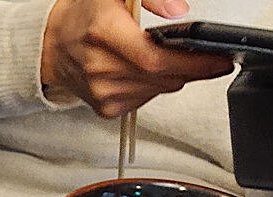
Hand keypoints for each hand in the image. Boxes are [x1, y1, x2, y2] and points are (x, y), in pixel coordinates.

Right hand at [40, 0, 233, 116]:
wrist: (51, 45)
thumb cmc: (84, 15)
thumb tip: (179, 11)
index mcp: (103, 34)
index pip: (156, 60)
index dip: (194, 63)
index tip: (220, 59)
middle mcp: (100, 68)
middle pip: (164, 78)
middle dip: (192, 67)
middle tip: (207, 55)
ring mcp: (103, 92)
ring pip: (160, 90)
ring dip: (172, 75)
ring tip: (164, 56)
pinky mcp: (106, 108)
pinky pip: (147, 100)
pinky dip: (154, 86)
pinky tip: (142, 70)